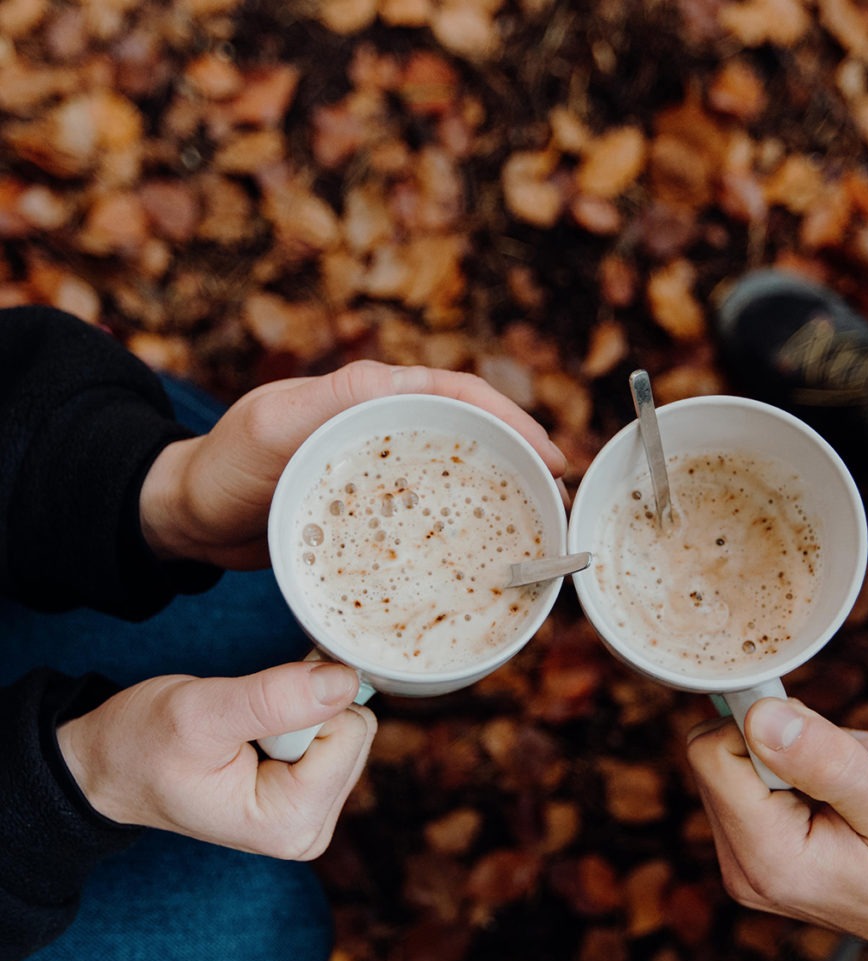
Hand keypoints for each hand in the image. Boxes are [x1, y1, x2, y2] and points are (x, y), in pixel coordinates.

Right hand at [57, 661, 375, 859]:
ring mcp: (313, 813)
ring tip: (246, 729)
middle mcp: (310, 829)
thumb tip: (345, 681)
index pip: (349, 732)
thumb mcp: (202, 713)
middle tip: (245, 721)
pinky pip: (335, 731)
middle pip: (355, 731)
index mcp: (290, 824)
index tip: (250, 715)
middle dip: (303, 709)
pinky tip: (260, 731)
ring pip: (347, 727)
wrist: (114, 764)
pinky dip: (300, 715)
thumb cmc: (145, 744)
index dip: (301, 704)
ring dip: (298, 711)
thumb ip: (275, 699)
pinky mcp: (311, 793)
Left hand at [140, 360, 567, 568]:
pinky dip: (460, 523)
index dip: (509, 419)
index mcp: (366, 395)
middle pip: (469, 429)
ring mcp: (377, 466)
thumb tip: (394, 382)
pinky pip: (426, 507)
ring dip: (499, 489)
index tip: (550, 457)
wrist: (187, 518)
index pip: (455, 392)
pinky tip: (478, 549)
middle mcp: (380, 425)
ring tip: (536, 521)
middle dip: (520, 455)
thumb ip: (328, 402)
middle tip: (559, 495)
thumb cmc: (222, 468)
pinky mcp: (369, 505)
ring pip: (454, 469)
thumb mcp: (270, 427)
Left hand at [686, 697, 867, 960]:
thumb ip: (824, 761)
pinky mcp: (761, 852)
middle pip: (719, 756)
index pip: (711, 754)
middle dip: (781, 736)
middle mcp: (745, 866)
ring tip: (854, 768)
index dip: (759, 723)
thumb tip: (759, 716)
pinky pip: (754, 783)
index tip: (816, 727)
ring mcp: (749, 862)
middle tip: (846, 752)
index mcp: (768, 859)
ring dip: (795, 750)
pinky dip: (797, 767)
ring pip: (737, 764)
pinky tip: (844, 779)